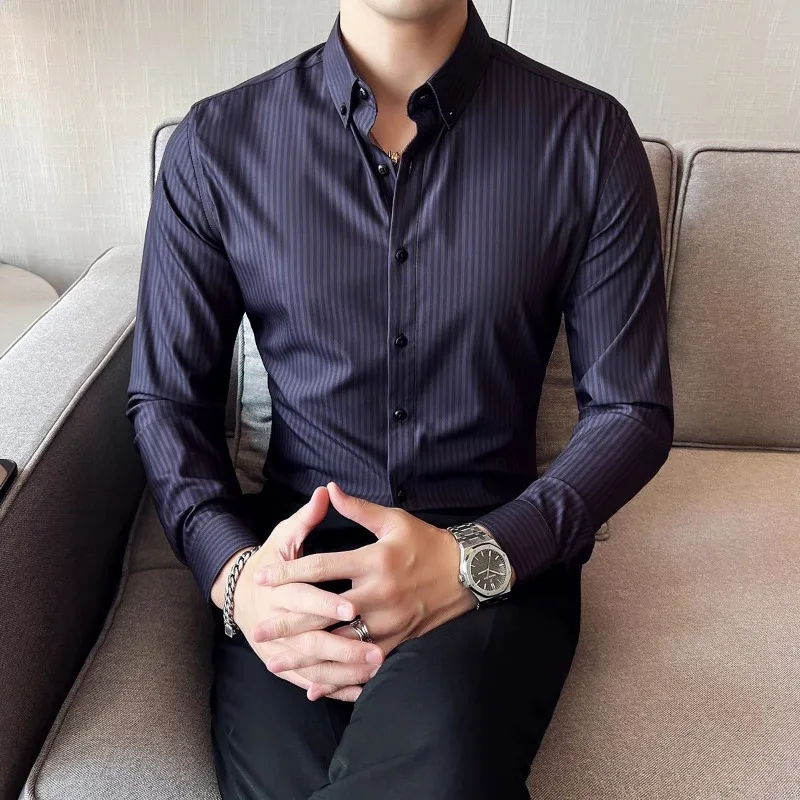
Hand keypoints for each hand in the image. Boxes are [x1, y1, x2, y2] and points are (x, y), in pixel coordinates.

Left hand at [252, 482, 480, 697]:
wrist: (467, 574)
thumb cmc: (427, 543)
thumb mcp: (395, 520)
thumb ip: (358, 509)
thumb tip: (329, 489)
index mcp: (374, 561)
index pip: (322, 567)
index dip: (289, 573)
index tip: (262, 580)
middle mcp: (378, 594)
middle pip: (324, 611)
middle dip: (289, 622)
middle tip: (258, 631)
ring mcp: (389, 621)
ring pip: (340, 644)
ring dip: (307, 654)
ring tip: (276, 661)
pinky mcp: (398, 641)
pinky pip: (364, 664)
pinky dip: (339, 678)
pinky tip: (316, 686)